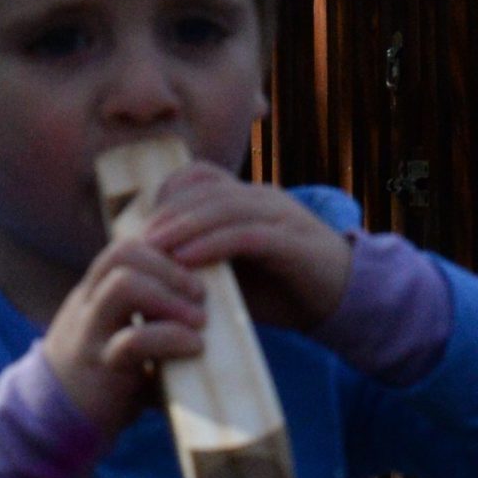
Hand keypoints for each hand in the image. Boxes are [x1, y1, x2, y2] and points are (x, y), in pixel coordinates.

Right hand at [40, 235, 207, 440]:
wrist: (55, 426)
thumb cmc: (101, 383)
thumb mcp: (120, 341)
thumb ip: (148, 321)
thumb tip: (207, 310)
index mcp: (92, 294)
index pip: (124, 248)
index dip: (164, 252)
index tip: (194, 276)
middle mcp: (86, 306)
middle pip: (122, 253)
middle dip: (170, 268)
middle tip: (201, 294)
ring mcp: (89, 334)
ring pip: (124, 286)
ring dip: (170, 297)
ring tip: (198, 320)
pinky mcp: (100, 368)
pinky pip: (133, 340)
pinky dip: (171, 338)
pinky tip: (193, 348)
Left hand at [139, 162, 353, 332]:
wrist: (342, 299)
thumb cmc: (283, 289)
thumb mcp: (235, 274)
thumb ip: (203, 265)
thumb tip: (153, 278)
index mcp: (248, 200)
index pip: (200, 178)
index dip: (167, 195)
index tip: (140, 226)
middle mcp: (262, 199)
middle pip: (205, 190)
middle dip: (166, 213)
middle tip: (135, 239)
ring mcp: (279, 216)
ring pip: (223, 207)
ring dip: (183, 226)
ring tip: (153, 247)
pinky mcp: (291, 241)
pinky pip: (245, 234)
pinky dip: (212, 245)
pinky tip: (186, 260)